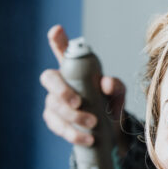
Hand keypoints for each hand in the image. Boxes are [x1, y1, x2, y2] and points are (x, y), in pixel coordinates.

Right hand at [40, 24, 126, 151]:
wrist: (107, 130)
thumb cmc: (109, 103)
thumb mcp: (117, 93)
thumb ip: (115, 85)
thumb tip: (106, 83)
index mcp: (75, 69)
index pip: (62, 51)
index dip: (58, 40)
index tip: (56, 30)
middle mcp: (60, 82)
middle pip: (49, 78)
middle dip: (61, 90)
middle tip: (78, 103)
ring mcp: (53, 101)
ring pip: (53, 105)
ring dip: (72, 117)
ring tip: (92, 124)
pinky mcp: (54, 120)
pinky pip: (56, 125)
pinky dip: (72, 133)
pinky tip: (85, 138)